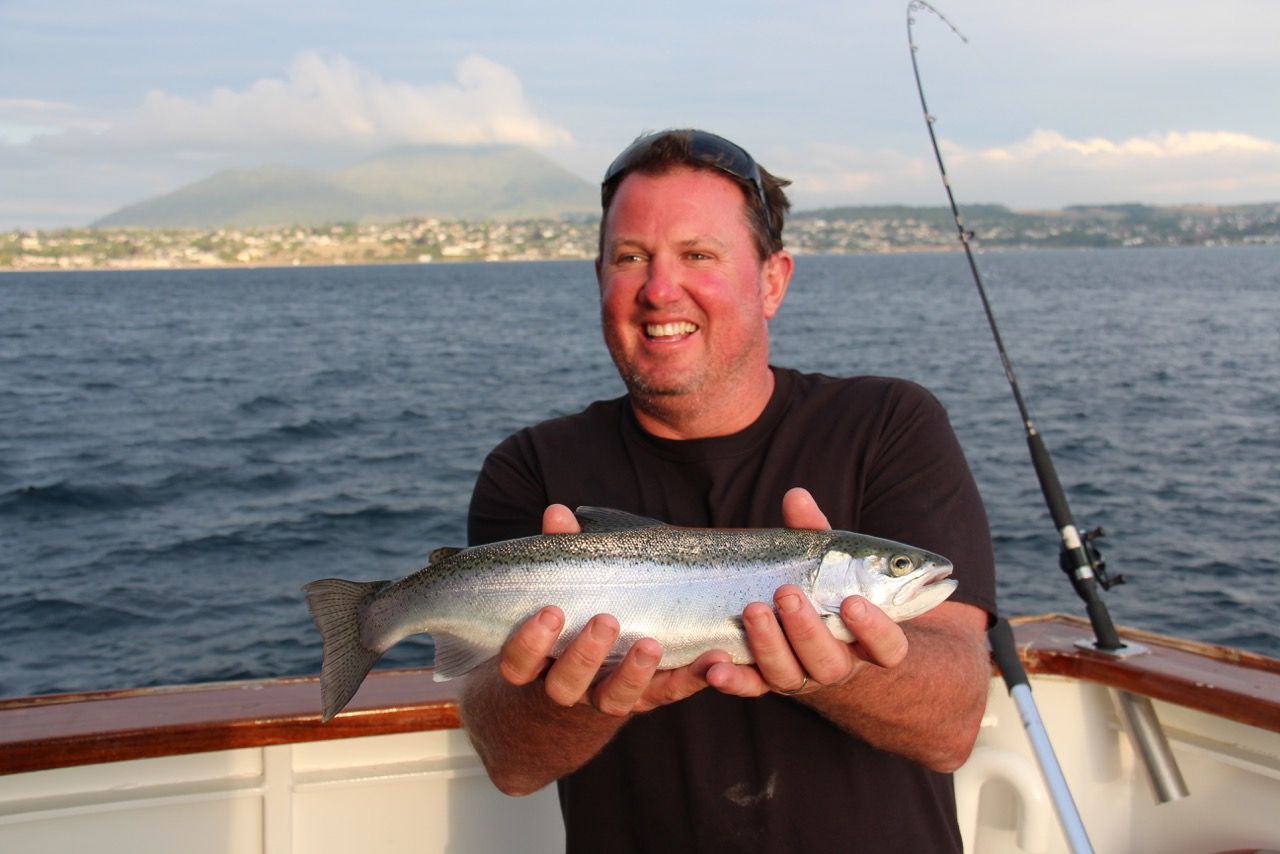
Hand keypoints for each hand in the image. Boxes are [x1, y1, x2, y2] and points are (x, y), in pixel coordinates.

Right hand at [493, 504, 722, 715]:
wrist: (601, 664)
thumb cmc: (579, 608)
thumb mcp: (569, 583)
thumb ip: (563, 553)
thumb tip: (557, 514)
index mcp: (539, 660)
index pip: (518, 663)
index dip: (530, 643)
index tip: (551, 611)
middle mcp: (569, 685)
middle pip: (565, 685)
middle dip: (584, 655)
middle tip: (606, 620)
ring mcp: (607, 695)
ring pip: (613, 700)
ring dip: (632, 674)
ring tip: (651, 642)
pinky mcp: (649, 697)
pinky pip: (668, 693)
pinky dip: (691, 677)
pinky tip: (711, 657)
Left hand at [705, 488, 910, 697]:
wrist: (800, 623)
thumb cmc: (820, 585)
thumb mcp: (823, 559)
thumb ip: (814, 534)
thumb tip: (796, 497)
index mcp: (865, 639)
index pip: (887, 648)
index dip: (875, 630)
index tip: (854, 603)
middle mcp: (836, 663)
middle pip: (829, 662)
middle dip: (807, 629)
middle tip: (787, 593)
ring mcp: (800, 676)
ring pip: (789, 675)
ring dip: (770, 644)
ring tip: (753, 610)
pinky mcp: (765, 681)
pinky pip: (750, 686)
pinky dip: (733, 680)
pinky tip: (716, 667)